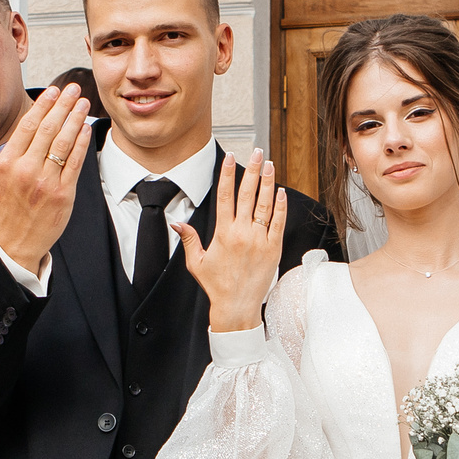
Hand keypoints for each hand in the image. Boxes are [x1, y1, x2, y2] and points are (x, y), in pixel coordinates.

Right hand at [0, 84, 92, 277]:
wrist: (16, 243)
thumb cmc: (1, 209)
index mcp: (6, 164)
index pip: (27, 127)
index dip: (43, 106)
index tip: (53, 91)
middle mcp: (25, 170)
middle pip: (47, 130)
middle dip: (62, 106)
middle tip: (72, 88)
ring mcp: (46, 182)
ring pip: (63, 144)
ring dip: (74, 119)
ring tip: (83, 102)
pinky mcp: (63, 194)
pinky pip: (74, 163)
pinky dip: (81, 143)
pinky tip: (85, 128)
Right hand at [175, 151, 284, 332]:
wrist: (237, 307)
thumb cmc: (217, 286)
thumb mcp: (196, 263)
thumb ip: (189, 239)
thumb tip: (177, 223)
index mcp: (223, 234)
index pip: (225, 196)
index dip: (227, 174)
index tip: (230, 158)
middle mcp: (242, 233)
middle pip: (247, 194)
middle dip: (251, 170)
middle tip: (256, 152)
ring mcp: (260, 240)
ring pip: (265, 205)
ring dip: (267, 182)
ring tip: (269, 164)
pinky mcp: (274, 249)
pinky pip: (279, 222)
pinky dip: (280, 206)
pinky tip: (280, 191)